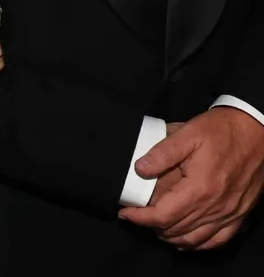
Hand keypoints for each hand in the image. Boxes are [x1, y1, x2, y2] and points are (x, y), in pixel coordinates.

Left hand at [119, 107, 263, 249]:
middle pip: (177, 230)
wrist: (255, 132)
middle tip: (137, 217)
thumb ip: (162, 152)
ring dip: (173, 237)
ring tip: (155, 227)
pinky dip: (199, 243)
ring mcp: (229, 214)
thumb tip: (139, 169)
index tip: (124, 214)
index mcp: (200, 189)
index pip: (164, 215)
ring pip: (196, 239)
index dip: (141, 218)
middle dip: (152, 227)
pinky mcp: (239, 214)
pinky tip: (187, 239)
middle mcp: (216, 207)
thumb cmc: (220, 131)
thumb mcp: (187, 134)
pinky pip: (218, 240)